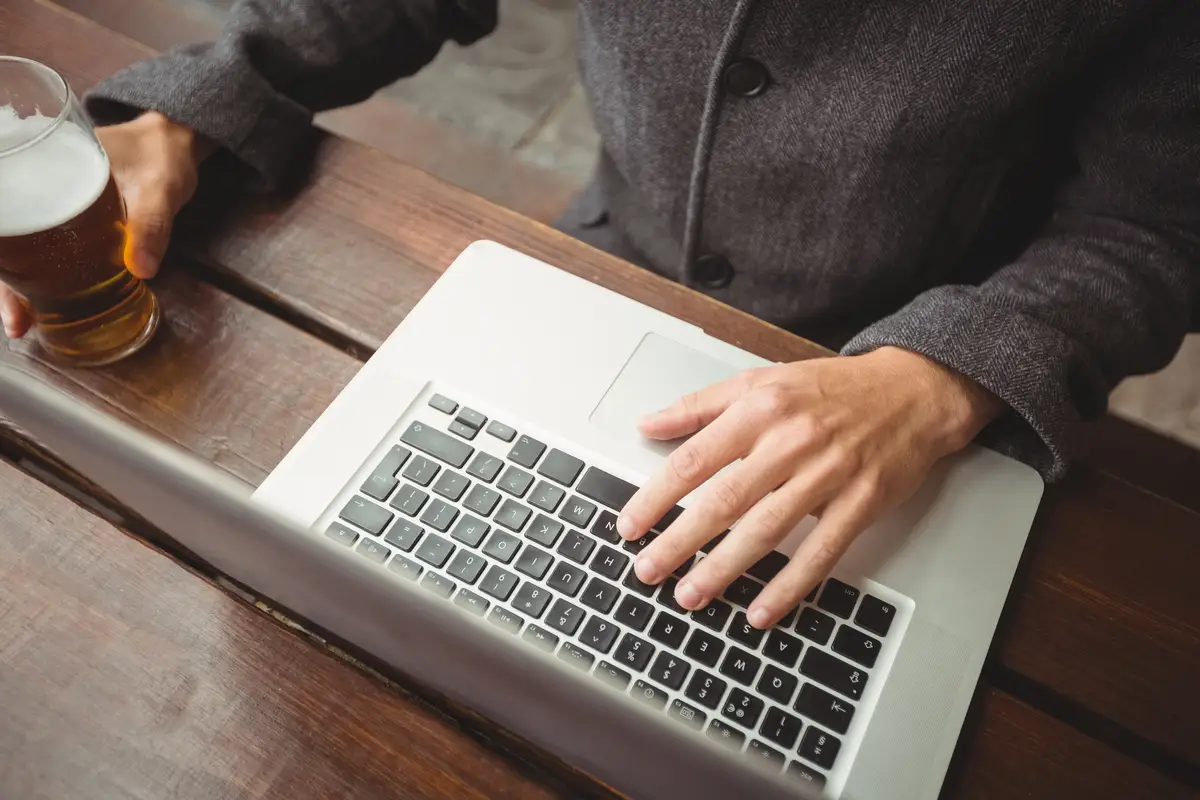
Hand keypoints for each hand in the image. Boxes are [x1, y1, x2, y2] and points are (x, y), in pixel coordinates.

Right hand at [1, 112, 205, 337]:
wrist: (172, 143)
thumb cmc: (160, 156)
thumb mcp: (160, 187)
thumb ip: (151, 224)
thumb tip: (141, 270)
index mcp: (43, 163)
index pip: (5, 206)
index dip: (1, 249)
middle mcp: (36, 184)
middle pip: (8, 234)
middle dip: (3, 282)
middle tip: (16, 322)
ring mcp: (50, 204)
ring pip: (22, 247)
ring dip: (16, 285)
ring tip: (22, 323)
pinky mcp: (67, 220)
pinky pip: (45, 249)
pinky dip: (39, 276)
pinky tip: (41, 305)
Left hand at [617, 346, 1004, 627]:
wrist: (912, 390)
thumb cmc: (831, 388)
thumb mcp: (760, 380)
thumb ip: (700, 405)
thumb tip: (647, 424)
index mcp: (760, 409)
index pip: (695, 458)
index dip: (657, 496)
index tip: (630, 524)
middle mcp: (791, 441)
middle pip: (724, 499)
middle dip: (680, 540)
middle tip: (647, 570)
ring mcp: (828, 474)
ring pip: (767, 530)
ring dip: (724, 568)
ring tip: (690, 594)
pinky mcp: (861, 502)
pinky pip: (820, 552)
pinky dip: (790, 586)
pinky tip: (761, 611)